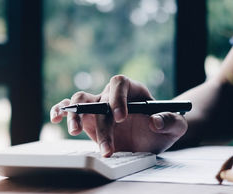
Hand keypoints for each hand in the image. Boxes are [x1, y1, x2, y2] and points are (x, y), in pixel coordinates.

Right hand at [50, 75, 187, 156]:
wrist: (152, 138)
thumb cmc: (164, 128)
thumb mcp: (176, 127)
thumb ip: (171, 121)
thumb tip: (154, 120)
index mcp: (133, 90)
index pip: (121, 83)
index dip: (118, 97)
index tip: (121, 117)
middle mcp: (112, 95)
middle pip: (100, 99)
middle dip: (101, 125)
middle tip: (107, 149)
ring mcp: (98, 106)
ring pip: (80, 100)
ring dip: (75, 114)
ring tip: (75, 132)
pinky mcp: (87, 118)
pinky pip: (69, 108)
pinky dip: (60, 110)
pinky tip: (56, 118)